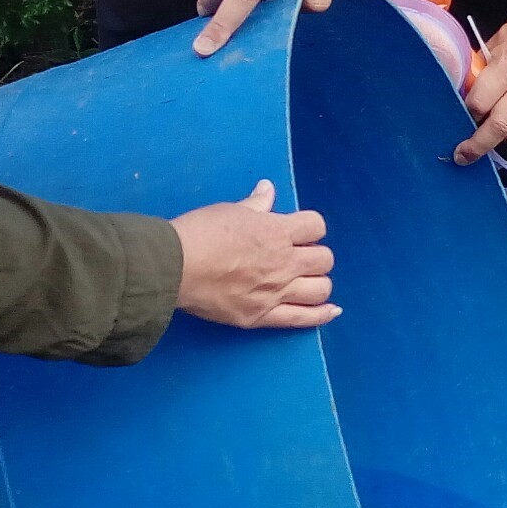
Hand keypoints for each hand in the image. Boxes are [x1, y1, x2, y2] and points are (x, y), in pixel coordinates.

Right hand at [171, 181, 338, 328]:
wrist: (175, 267)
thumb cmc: (199, 233)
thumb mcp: (230, 211)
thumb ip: (255, 204)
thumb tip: (268, 189)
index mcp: (277, 231)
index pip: (316, 226)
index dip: (310, 228)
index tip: (298, 233)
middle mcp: (283, 262)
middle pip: (324, 259)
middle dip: (315, 256)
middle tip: (299, 258)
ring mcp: (275, 291)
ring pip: (320, 289)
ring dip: (318, 282)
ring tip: (305, 281)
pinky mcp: (262, 316)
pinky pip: (303, 318)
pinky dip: (322, 315)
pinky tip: (331, 310)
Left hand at [454, 17, 506, 163]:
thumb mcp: (493, 46)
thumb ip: (479, 74)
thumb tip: (463, 102)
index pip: (481, 102)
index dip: (468, 114)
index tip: (461, 118)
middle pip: (500, 127)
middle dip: (478, 145)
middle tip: (464, 155)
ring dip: (502, 136)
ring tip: (497, 122)